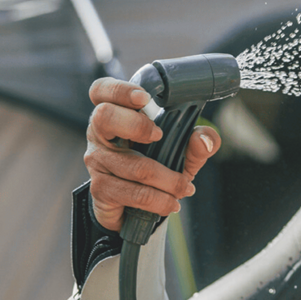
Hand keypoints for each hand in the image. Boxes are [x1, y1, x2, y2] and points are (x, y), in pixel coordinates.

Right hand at [85, 78, 220, 230]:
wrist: (134, 209)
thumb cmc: (156, 167)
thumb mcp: (182, 152)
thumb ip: (198, 142)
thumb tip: (203, 139)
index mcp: (116, 113)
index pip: (101, 90)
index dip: (119, 90)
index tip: (144, 98)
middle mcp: (99, 134)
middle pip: (104, 117)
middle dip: (137, 125)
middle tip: (160, 136)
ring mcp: (97, 162)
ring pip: (134, 165)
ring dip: (168, 180)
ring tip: (185, 188)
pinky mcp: (100, 189)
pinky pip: (134, 193)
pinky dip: (160, 200)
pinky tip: (171, 203)